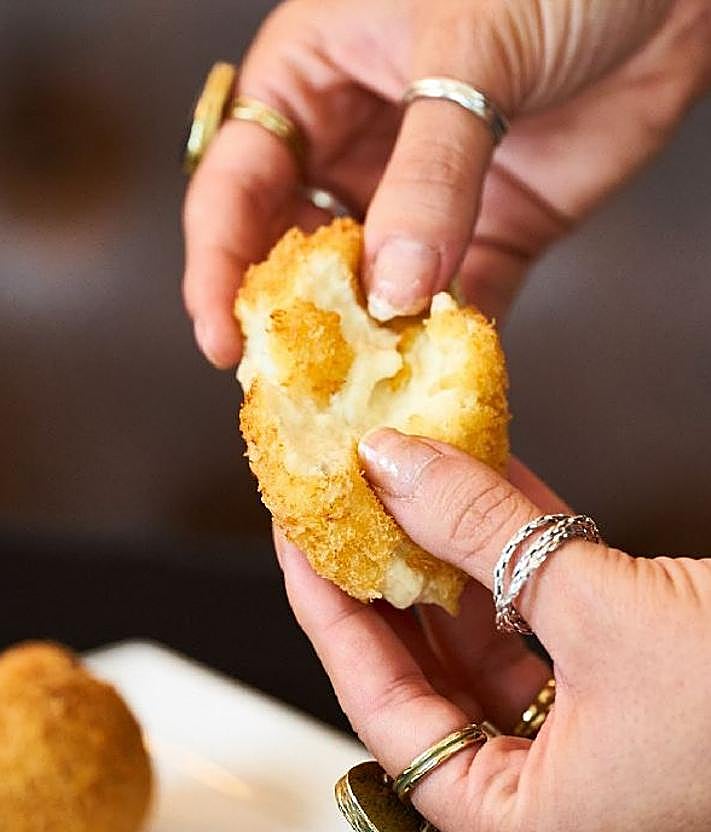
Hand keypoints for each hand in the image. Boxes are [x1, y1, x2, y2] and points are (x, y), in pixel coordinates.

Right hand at [183, 0, 709, 366]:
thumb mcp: (467, 48)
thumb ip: (428, 172)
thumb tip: (391, 286)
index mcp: (314, 81)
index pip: (238, 181)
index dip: (219, 262)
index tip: (222, 337)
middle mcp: (357, 147)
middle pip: (296, 249)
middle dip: (291, 315)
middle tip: (292, 379)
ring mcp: (422, 199)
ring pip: (373, 286)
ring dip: (369, 340)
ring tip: (363, 391)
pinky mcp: (489, 233)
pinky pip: (456, 300)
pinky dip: (447, 339)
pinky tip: (438, 373)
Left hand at [274, 428, 710, 830]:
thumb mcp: (607, 613)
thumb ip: (486, 535)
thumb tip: (393, 466)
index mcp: (522, 819)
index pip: (379, 701)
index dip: (327, 606)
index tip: (296, 531)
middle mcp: (544, 783)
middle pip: (423, 660)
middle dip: (383, 566)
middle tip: (342, 495)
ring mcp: (583, 727)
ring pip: (483, 626)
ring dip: (449, 542)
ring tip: (408, 473)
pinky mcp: (620, 673)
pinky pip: (542, 604)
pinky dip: (515, 540)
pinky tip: (488, 479)